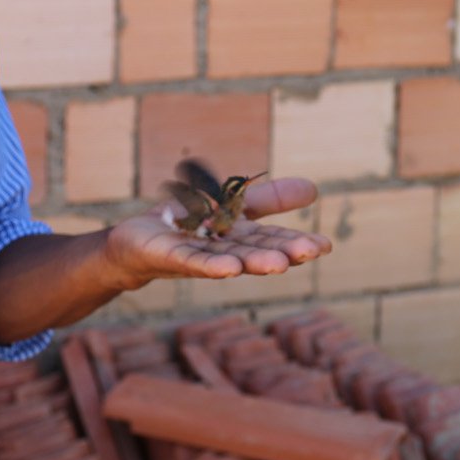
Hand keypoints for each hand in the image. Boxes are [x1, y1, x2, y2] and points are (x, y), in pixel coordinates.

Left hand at [103, 177, 327, 286]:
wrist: (135, 241)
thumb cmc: (185, 226)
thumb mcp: (232, 204)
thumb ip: (269, 200)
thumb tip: (315, 189)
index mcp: (238, 240)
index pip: (271, 241)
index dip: (296, 243)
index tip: (324, 245)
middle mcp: (222, 252)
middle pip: (254, 253)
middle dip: (281, 254)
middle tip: (309, 252)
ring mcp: (197, 258)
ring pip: (228, 260)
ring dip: (252, 264)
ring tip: (278, 265)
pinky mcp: (170, 258)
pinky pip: (193, 263)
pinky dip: (210, 266)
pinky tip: (229, 269)